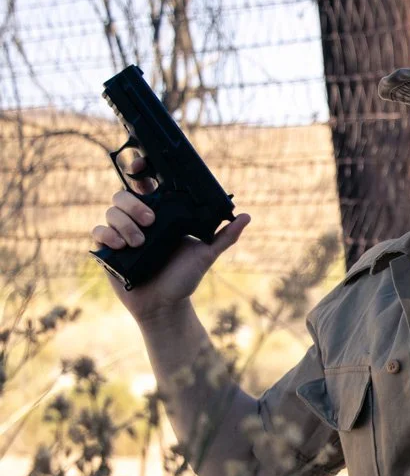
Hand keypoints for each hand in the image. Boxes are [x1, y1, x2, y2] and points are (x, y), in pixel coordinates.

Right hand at [90, 153, 250, 323]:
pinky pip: (98, 232)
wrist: (164, 306)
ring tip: (140, 242)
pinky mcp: (108, 249)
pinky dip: (108, 235)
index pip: (146, 185)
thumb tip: (246, 217)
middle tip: (151, 221)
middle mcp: (139, 220)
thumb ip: (224, 236)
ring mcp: (122, 233)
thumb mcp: (206, 255)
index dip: (140, 170)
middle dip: (134, 204)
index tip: (142, 169)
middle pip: (124, 195)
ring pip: (111, 211)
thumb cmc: (184, 278)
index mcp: (161, 215)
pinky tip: (122, 245)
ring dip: (124, 223)